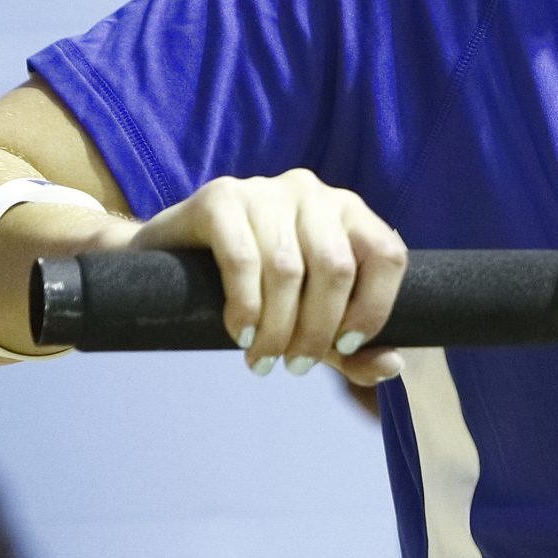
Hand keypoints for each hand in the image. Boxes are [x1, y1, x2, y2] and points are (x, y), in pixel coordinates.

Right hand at [128, 170, 408, 383]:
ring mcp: (266, 190)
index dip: (374, 307)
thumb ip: (351, 348)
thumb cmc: (256, 292)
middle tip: (295, 367)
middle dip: (317, 331)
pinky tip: (241, 333)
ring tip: (263, 360)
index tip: (346, 347)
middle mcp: (313, 192)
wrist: (166, 264)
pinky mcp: (220, 197)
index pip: (387, 255)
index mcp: (350, 213)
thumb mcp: (309, 320)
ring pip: (288, 269)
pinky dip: (245, 306)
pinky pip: (242, 258)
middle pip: (336, 268)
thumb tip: (391, 367)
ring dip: (278, 329)